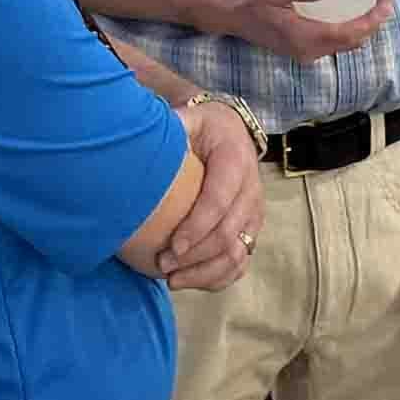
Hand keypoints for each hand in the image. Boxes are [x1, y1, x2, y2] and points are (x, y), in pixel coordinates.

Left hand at [153, 103, 265, 291]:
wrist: (230, 132)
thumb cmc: (203, 128)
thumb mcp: (190, 118)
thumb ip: (174, 127)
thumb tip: (145, 141)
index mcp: (235, 160)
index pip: (220, 199)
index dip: (198, 226)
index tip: (173, 245)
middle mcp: (251, 190)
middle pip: (228, 233)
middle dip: (195, 255)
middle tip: (163, 265)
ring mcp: (254, 214)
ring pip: (237, 254)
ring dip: (205, 272)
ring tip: (172, 280)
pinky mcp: (250, 230)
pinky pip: (240, 263)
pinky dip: (216, 278)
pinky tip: (189, 281)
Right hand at [210, 0, 388, 64]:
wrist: (223, 10)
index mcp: (306, 38)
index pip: (351, 33)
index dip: (373, 19)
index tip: (386, 0)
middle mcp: (308, 50)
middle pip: (352, 42)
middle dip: (373, 22)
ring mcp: (303, 50)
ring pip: (343, 43)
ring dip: (361, 26)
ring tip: (372, 4)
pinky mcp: (298, 44)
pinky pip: (332, 41)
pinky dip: (346, 27)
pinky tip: (347, 10)